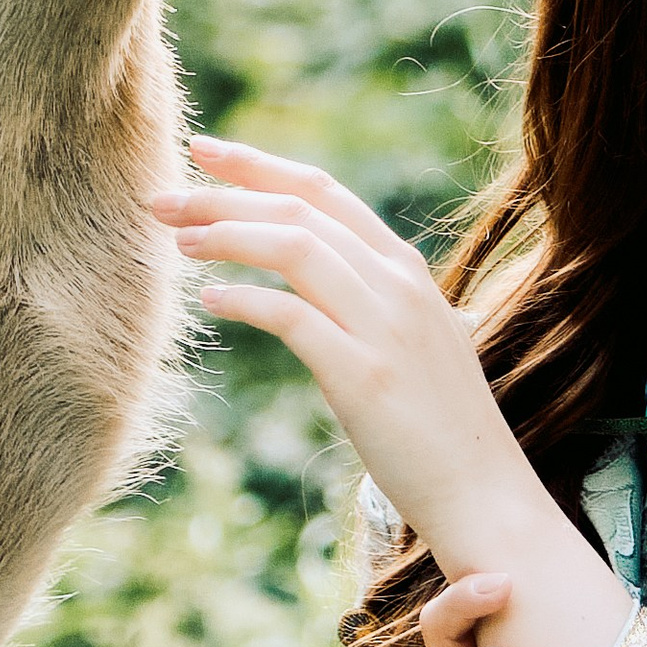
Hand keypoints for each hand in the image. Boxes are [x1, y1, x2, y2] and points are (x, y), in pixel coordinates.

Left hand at [152, 140, 525, 548]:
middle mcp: (399, 284)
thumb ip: (369, 303)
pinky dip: (246, 299)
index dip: (259, 165)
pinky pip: (293, 317)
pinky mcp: (364, 376)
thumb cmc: (439, 426)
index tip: (203, 152)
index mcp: (407, 269)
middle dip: (224, 194)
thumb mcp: (412, 341)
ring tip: (178, 242)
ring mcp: (385, 327)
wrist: (484, 494)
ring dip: (227, 236)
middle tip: (162, 197)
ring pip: (295, 247)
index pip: (324, 191)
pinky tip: (211, 302)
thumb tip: (312, 283)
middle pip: (301, 208)